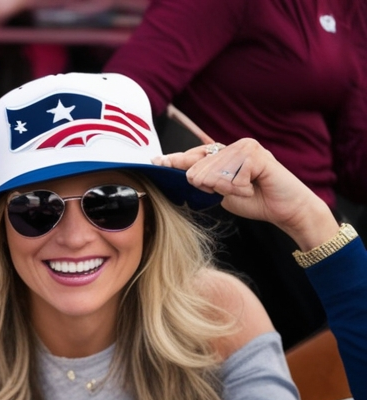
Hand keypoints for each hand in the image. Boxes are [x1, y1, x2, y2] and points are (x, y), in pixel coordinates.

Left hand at [155, 139, 339, 250]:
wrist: (286, 210)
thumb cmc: (256, 201)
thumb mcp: (223, 192)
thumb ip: (207, 182)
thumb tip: (186, 175)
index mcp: (226, 153)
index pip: (194, 155)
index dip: (176, 160)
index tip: (157, 161)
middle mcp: (235, 146)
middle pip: (198, 169)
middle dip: (210, 187)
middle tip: (235, 190)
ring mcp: (247, 148)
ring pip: (213, 175)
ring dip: (227, 190)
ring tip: (246, 190)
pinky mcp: (257, 156)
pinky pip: (230, 179)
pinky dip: (240, 190)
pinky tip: (253, 188)